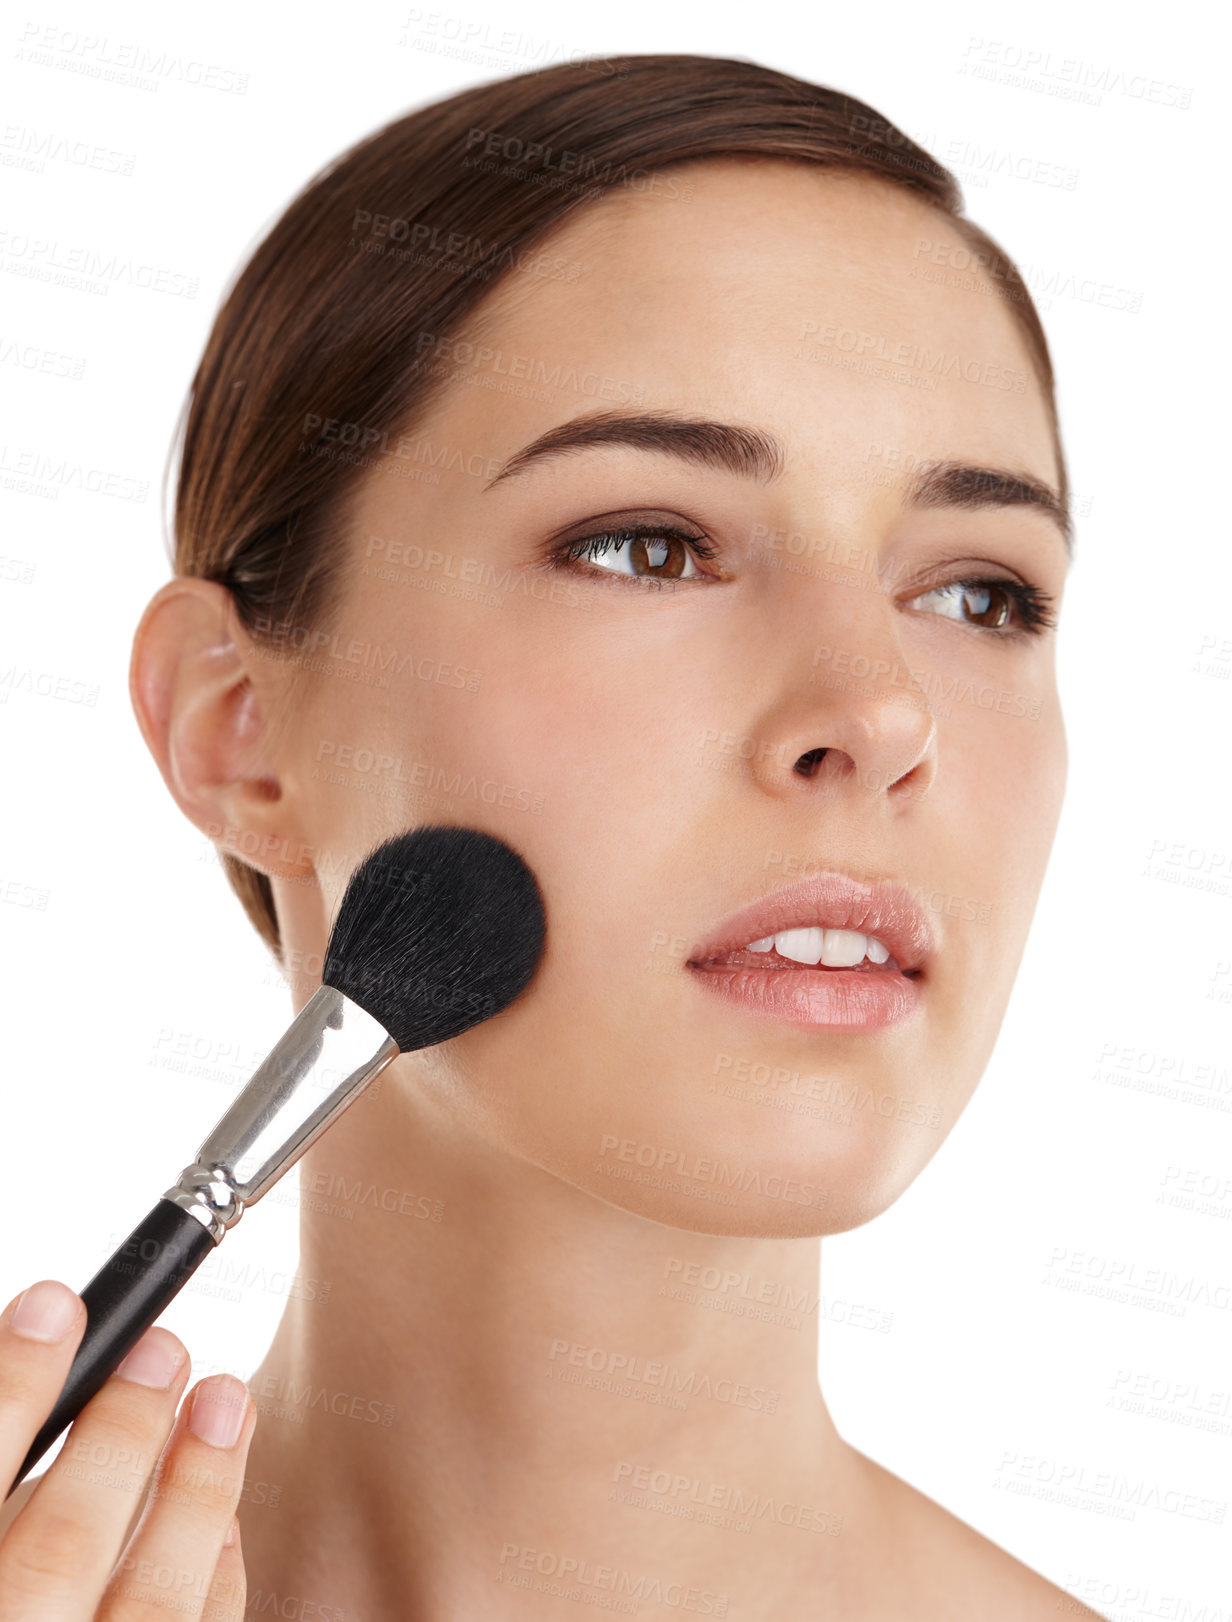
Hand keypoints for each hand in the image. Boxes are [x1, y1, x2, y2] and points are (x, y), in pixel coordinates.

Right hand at [0, 1278, 255, 1618]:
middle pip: (54, 1554)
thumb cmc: (0, 1600)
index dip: (8, 1390)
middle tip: (166, 1347)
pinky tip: (225, 1525)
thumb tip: (36, 1388)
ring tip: (226, 1396)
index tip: (54, 1304)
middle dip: (117, 1438)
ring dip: (196, 1495)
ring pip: (147, 1613)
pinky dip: (212, 1586)